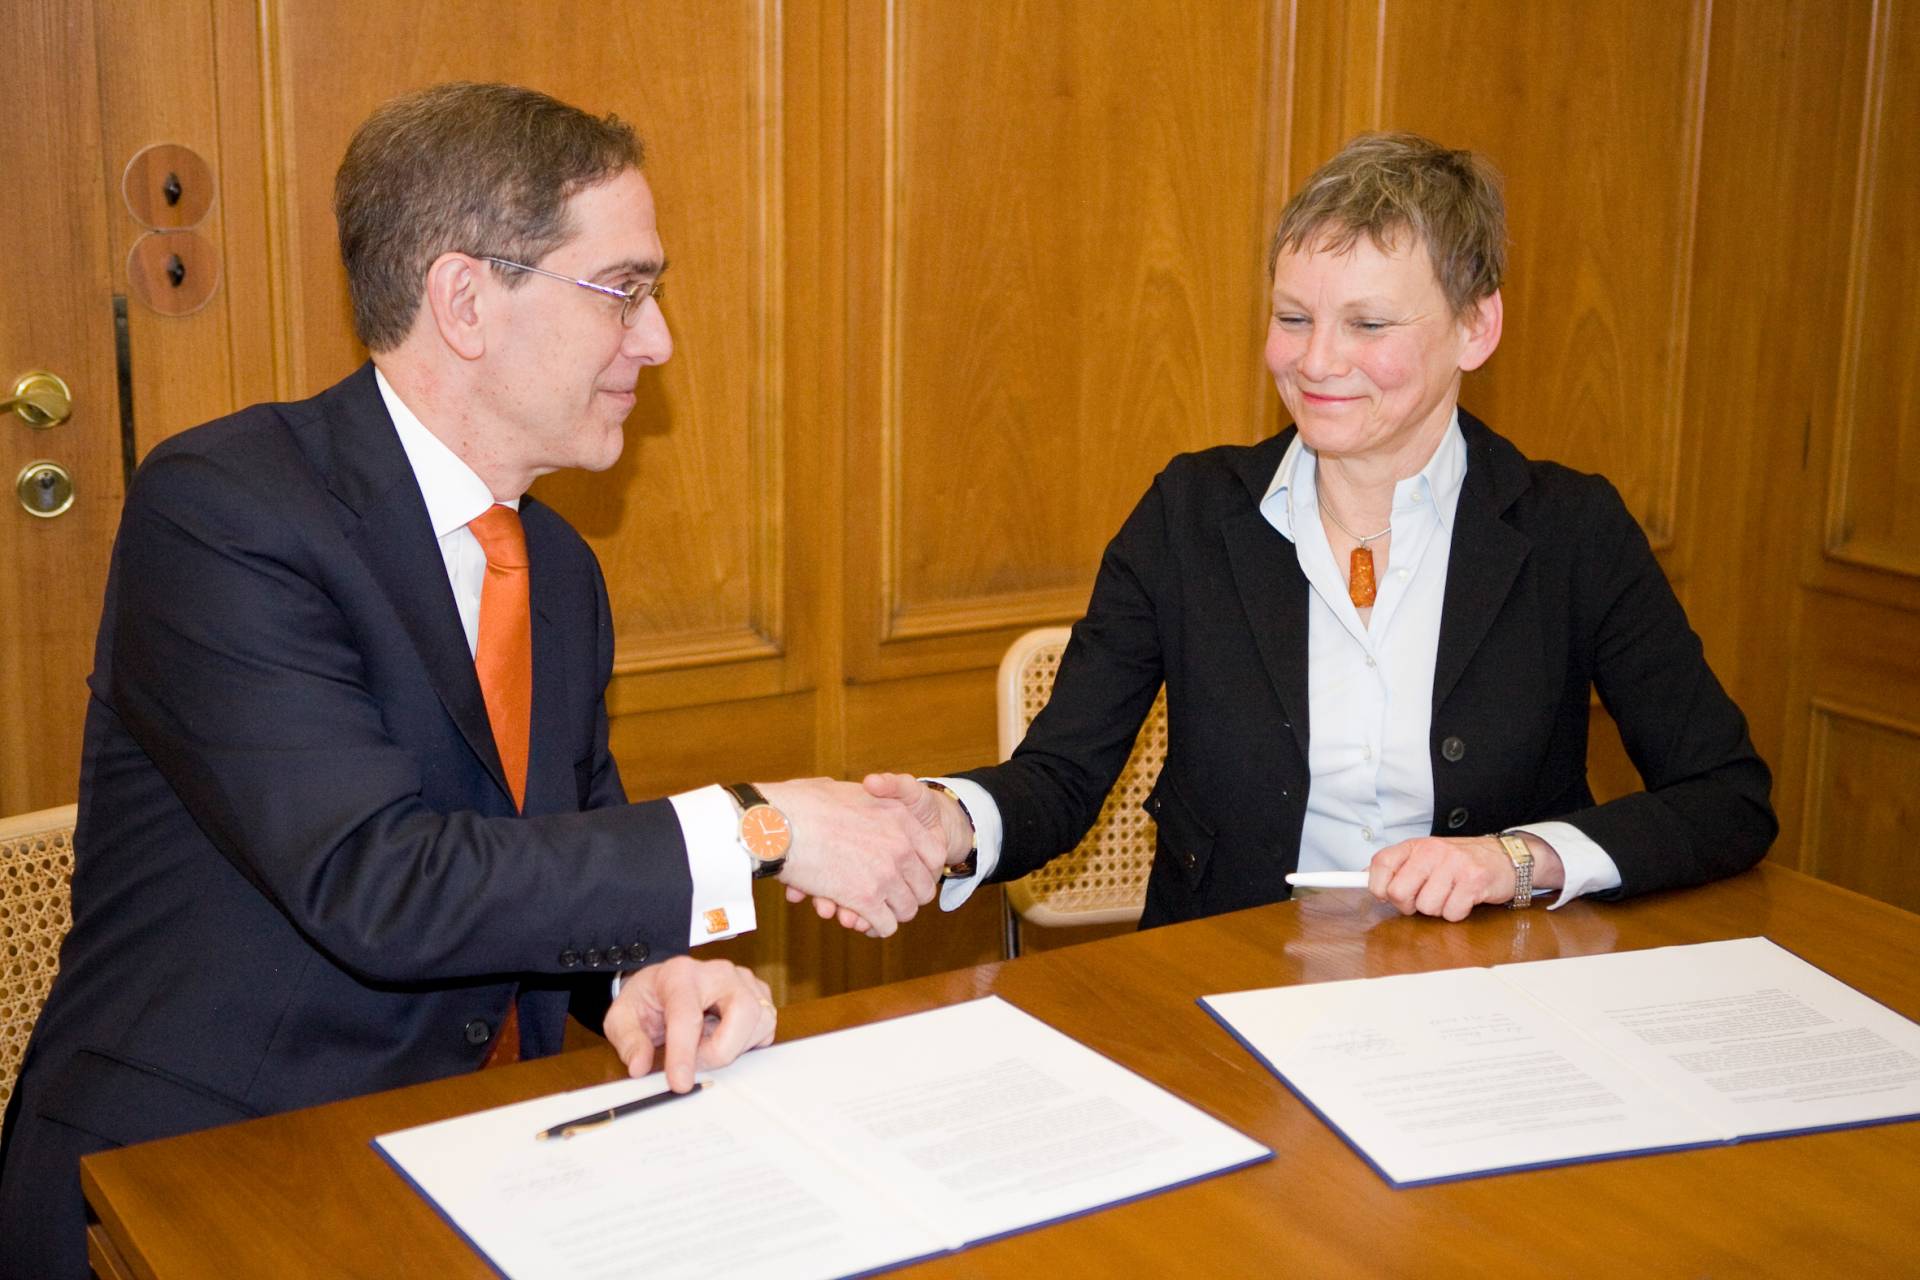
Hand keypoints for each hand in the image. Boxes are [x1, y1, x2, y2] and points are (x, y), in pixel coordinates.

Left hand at [602, 955, 775, 1089]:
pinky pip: (766, 1027)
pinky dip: (747, 1043)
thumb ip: (628, 1040)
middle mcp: (718, 972)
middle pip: (743, 1010)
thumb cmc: (648, 999)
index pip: (687, 1015)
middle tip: (699, 1062)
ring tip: (706, 1045)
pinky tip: (723, 1038)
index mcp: (680, 974)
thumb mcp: (622, 1017)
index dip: (684, 1053)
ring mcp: (743, 981)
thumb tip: (640, 1065)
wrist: (664, 985)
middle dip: (723, 1049)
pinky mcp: (759, 995)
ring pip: (761, 1020)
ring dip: (735, 1046)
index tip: (680, 1083)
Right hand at [759, 777, 948, 936]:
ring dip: (891, 914)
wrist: (778, 823)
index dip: (923, 869)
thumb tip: (868, 790)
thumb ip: (867, 796)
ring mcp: (885, 875)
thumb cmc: (802, 803)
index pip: (935, 854)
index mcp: (901, 818)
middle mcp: (901, 847)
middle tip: (892, 899)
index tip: (909, 875)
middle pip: (924, 887)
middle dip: (908, 896)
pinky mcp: (865, 899)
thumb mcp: (847, 790)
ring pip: (906, 911)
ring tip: (874, 913)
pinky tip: (862, 922)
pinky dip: (874, 927)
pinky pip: (884, 925)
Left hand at [1367, 834, 1564, 920]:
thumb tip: (1364, 879)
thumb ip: (1398, 867)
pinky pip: (1451, 913)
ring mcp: (1453, 865)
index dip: (1376, 886)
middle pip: (1398, 892)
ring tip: (1451, 895)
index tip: (1383, 896)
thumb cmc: (1462, 862)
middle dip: (1409, 905)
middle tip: (1424, 898)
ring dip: (1438, 909)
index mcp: (1416, 846)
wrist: (1506, 858)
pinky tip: (1465, 899)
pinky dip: (1457, 913)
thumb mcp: (1426, 858)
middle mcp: (1432, 851)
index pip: (1380, 864)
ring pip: (1426, 907)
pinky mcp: (1474, 880)